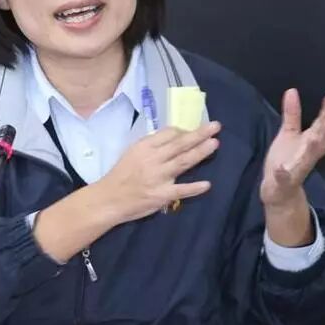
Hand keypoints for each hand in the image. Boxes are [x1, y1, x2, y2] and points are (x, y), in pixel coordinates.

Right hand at [97, 122, 220, 222]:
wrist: (109, 198)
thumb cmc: (121, 174)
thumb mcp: (132, 151)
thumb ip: (152, 144)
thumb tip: (175, 136)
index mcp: (145, 146)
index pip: (169, 133)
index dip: (185, 130)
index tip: (196, 128)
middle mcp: (153, 159)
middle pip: (180, 144)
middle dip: (199, 134)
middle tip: (216, 127)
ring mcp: (158, 177)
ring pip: (183, 162)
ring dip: (200, 152)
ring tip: (215, 144)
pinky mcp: (161, 195)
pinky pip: (181, 190)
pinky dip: (194, 188)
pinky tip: (207, 184)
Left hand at [260, 88, 324, 209]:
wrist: (279, 190)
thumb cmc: (286, 158)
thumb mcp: (289, 134)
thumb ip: (292, 114)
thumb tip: (292, 90)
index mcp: (308, 143)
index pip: (321, 126)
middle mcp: (307, 156)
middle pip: (319, 143)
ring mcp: (296, 170)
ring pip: (307, 161)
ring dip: (310, 151)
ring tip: (311, 139)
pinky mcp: (284, 182)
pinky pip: (284, 179)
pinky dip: (283, 175)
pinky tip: (280, 169)